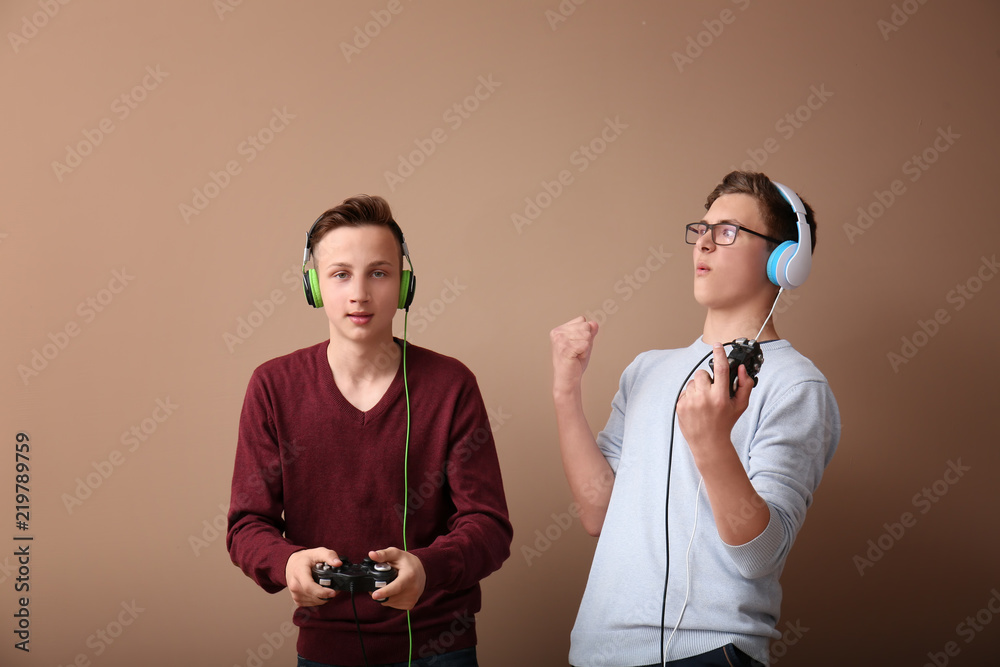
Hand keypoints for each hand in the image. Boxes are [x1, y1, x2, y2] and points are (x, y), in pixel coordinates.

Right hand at [285, 548, 340, 606]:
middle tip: (336, 589)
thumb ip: (329, 556)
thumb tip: (338, 563)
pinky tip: (322, 592)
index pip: (309, 586)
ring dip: (324, 598)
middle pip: (313, 596)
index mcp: (299, 573)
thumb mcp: (317, 552)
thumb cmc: (304, 559)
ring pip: (314, 602)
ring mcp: (295, 594)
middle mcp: (295, 585)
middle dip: (327, 595)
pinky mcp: (297, 600)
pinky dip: (319, 600)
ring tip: (330, 589)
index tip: (333, 592)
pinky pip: (311, 604)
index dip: (322, 592)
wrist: (292, 564)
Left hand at [368, 548, 424, 610]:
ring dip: (384, 596)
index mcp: (410, 576)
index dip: (385, 591)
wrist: (423, 571)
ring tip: (388, 584)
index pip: (397, 586)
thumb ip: (383, 554)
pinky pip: (393, 605)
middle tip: (378, 582)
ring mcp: (412, 599)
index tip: (374, 595)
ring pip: (389, 602)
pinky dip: (389, 599)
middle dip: (380, 591)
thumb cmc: (408, 562)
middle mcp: (413, 589)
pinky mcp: (410, 605)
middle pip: (389, 596)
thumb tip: (371, 554)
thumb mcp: (396, 554)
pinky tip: (393, 591)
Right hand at [550, 316, 598, 396]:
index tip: (576, 345)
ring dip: (585, 347)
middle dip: (586, 340)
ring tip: (576, 355)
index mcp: (559, 329)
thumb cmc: (574, 363)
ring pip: (586, 335)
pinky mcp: (565, 348)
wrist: (568, 379)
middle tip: (577, 351)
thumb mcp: (584, 344)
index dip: (584, 333)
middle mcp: (557, 332)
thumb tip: (594, 323)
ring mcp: (560, 340)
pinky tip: (576, 358)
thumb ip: (590, 332)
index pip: (582, 320)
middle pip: (585, 326)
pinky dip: (584, 353)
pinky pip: (585, 344)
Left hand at [676, 342, 752, 460]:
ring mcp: (690, 402)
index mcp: (721, 396)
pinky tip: (696, 407)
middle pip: (702, 373)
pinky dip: (690, 396)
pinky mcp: (680, 405)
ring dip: (698, 388)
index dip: (719, 354)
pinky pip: (685, 391)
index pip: (720, 369)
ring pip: (693, 382)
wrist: (708, 442)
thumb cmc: (725, 422)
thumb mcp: (740, 405)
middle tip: (712, 391)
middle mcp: (705, 398)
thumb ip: (744, 385)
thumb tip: (741, 368)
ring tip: (704, 402)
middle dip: (707, 379)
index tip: (717, 345)